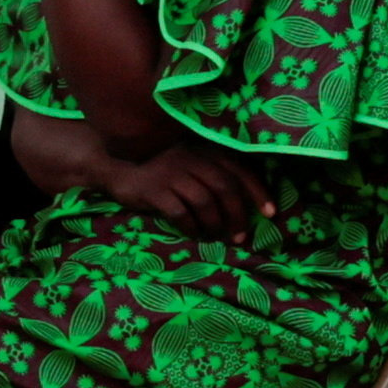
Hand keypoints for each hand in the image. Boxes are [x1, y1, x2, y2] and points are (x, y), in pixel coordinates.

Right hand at [102, 138, 278, 240]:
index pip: (240, 170)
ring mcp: (171, 172)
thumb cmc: (160, 168)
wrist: (117, 165)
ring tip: (216, 236)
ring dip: (215, 224)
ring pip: (204, 202)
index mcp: (205, 149)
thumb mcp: (189, 163)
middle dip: (237, 216)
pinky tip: (192, 233)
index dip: (258, 193)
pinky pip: (179, 212)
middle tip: (240, 237)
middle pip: (225, 188)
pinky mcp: (153, 189)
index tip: (271, 214)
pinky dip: (190, 226)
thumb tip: (245, 204)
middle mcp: (191, 157)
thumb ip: (212, 173)